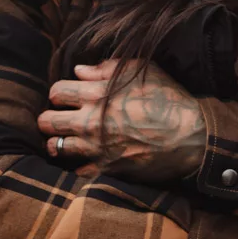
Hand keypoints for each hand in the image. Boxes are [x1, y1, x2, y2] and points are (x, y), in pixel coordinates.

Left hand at [39, 59, 206, 182]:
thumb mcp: (142, 70)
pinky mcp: (106, 168)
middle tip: (58, 120)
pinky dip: (78, 165)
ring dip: (58, 142)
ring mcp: (96, 148)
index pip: (56, 92)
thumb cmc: (168, 99)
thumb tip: (80, 70)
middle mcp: (90, 122)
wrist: (190, 136)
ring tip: (66, 140)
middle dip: (48, 119)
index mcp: (96, 94)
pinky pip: (77, 170)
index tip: (66, 98)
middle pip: (47, 121)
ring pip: (56, 147)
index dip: (58, 94)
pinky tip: (85, 160)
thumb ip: (106, 68)